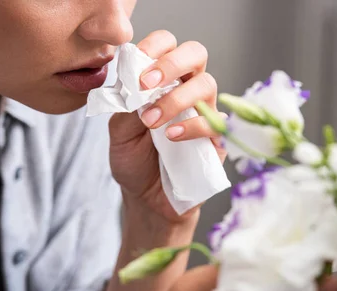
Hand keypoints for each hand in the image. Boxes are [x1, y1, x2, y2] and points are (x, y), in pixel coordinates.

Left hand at [108, 30, 225, 222]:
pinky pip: (214, 123)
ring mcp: (205, 113)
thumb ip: (126, 106)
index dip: (154, 46)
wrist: (147, 199)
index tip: (136, 67)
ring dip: (176, 98)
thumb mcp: (119, 132)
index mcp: (162, 81)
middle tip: (147, 84)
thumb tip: (135, 85)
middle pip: (195, 53)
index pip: (167, 45)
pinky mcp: (217, 139)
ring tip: (151, 121)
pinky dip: (191, 127)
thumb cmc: (135, 161)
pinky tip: (171, 138)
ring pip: (207, 85)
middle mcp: (187, 90)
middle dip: (171, 63)